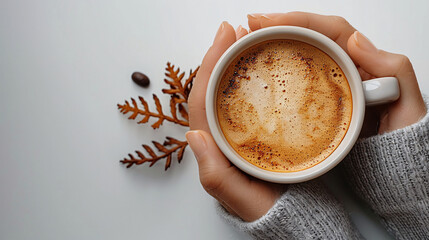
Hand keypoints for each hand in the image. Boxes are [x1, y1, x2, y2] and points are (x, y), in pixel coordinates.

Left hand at [186, 22, 283, 221]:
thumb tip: (192, 135)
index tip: (225, 35)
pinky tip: (255, 64)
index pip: (202, 97)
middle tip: (235, 29)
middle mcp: (218, 135)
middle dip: (219, 54)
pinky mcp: (249, 131)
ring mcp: (233, 131)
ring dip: (230, 61)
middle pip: (210, 87)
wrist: (289, 218)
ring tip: (243, 37)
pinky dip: (245, 77)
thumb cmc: (264, 209)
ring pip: (225, 90)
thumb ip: (215, 174)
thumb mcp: (238, 197)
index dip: (210, 63)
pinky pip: (240, 98)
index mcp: (211, 146)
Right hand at [247, 12, 426, 135]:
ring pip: (297, 57)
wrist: (389, 177)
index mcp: (362, 66)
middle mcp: (342, 72)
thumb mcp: (407, 107)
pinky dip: (274, 73)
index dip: (301, 20)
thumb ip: (394, 71)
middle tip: (252, 23)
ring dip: (272, 44)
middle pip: (308, 38)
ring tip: (248, 39)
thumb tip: (356, 39)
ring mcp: (325, 89)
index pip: (330, 31)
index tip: (272, 21)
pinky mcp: (313, 107)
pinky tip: (257, 73)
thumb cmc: (400, 145)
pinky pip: (292, 83)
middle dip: (278, 25)